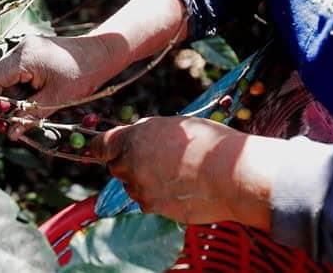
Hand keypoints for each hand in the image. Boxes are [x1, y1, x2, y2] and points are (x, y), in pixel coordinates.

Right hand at [0, 35, 128, 139]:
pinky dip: (23, 87)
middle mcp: (20, 48)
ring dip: (15, 96)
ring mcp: (26, 48)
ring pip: (7, 77)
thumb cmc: (82, 74)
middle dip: (4, 102)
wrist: (101, 53)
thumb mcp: (56, 99)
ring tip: (33, 108)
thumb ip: (30, 116)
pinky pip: (17, 72)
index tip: (2, 120)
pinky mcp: (32, 51)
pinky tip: (37, 97)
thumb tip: (11, 134)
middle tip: (15, 122)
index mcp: (24, 57)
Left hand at [90, 116, 272, 229]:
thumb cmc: (209, 143)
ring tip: (172, 173)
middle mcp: (132, 164)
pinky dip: (156, 196)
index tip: (103, 148)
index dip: (101, 147)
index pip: (100, 145)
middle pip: (115, 166)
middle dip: (127, 163)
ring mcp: (141, 189)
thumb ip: (147, 132)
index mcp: (134, 138)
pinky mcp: (154, 207)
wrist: (232, 174)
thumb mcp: (174, 125)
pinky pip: (147, 201)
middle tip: (152, 158)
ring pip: (131, 185)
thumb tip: (134, 137)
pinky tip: (178, 187)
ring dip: (142, 180)